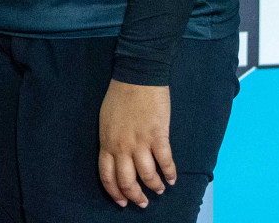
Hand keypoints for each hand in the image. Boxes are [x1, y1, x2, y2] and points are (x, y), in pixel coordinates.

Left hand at [98, 80, 175, 208]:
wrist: (137, 76)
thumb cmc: (120, 95)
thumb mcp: (106, 121)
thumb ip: (111, 140)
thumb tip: (117, 157)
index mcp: (107, 142)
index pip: (107, 176)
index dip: (115, 192)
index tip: (122, 202)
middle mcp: (122, 146)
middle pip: (127, 181)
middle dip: (135, 196)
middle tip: (143, 202)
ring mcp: (140, 142)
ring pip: (147, 176)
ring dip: (154, 187)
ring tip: (159, 189)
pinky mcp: (158, 136)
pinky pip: (165, 162)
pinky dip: (170, 173)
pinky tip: (172, 178)